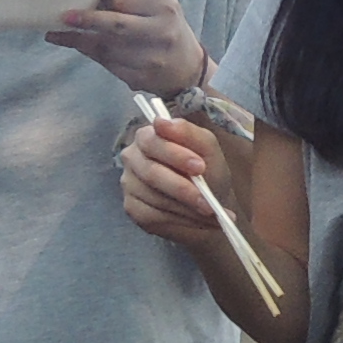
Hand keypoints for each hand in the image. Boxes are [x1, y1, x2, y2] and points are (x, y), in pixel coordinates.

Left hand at [43, 0, 208, 95]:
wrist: (187, 71)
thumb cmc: (166, 29)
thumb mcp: (156, 1)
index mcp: (165, 7)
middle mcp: (161, 33)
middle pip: (117, 25)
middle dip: (88, 20)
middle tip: (64, 16)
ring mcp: (151, 59)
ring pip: (107, 48)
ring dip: (79, 39)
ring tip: (57, 32)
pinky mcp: (140, 79)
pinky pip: (107, 64)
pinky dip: (89, 53)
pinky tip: (76, 44)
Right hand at [115, 113, 227, 249]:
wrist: (208, 202)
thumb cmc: (206, 171)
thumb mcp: (206, 148)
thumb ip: (188, 132)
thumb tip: (160, 121)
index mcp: (147, 136)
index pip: (152, 141)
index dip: (175, 155)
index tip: (200, 167)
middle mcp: (132, 158)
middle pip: (151, 173)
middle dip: (182, 188)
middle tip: (208, 202)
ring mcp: (129, 184)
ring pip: (154, 198)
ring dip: (187, 209)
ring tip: (213, 214)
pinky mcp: (133, 209)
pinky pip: (153, 216)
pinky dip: (181, 221)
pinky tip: (200, 222)